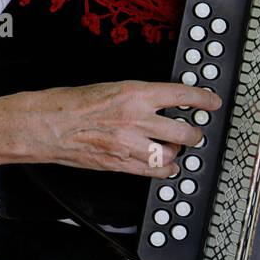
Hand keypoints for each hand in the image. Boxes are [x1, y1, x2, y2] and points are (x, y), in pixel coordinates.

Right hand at [27, 80, 220, 176]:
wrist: (47, 125)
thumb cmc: (72, 104)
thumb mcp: (111, 87)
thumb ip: (140, 96)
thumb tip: (163, 100)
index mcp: (134, 93)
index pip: (182, 95)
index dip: (203, 99)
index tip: (211, 101)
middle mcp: (136, 119)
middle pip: (185, 132)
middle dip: (195, 133)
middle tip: (195, 130)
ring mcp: (130, 144)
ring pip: (172, 154)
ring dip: (178, 152)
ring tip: (176, 147)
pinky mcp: (121, 164)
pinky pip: (155, 172)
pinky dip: (165, 169)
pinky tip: (165, 165)